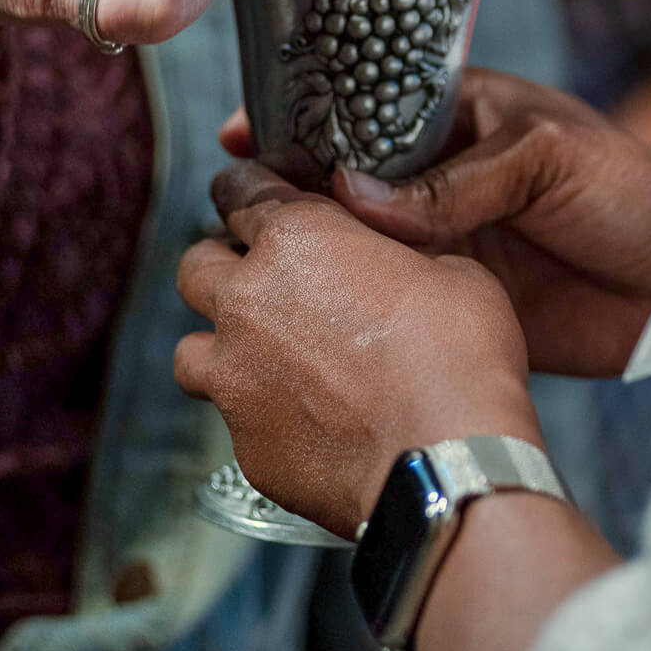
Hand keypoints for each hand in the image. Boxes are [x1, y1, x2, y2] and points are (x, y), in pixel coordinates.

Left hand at [175, 160, 542, 535]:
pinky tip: (307, 422)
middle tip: (263, 281)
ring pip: (190, 351)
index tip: (253, 198)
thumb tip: (393, 271)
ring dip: (222, 347)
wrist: (448, 458)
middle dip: (223, 268)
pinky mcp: (245, 447)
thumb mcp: (454, 272)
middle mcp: (248, 303)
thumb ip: (400, 258)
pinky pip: (233, 421)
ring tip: (264, 360)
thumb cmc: (459, 356)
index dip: (248, 192)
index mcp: (297, 241)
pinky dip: (260, 415)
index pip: (242, 192)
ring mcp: (236, 380)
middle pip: (196, 267)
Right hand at [220, 69, 650, 376]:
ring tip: (250, 266)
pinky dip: (351, 310)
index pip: (365, 108)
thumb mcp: (546, 158)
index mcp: (460, 119)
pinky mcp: (457, 303)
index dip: (304, 117)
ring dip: (313, 255)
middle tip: (231, 210)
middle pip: (345, 181)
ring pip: (359, 246)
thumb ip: (455, 180)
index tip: (243, 134)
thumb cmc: (633, 189)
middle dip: (290, 192)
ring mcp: (444, 242)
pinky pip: (392, 303)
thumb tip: (352, 195)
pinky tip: (304, 320)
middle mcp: (440, 179)